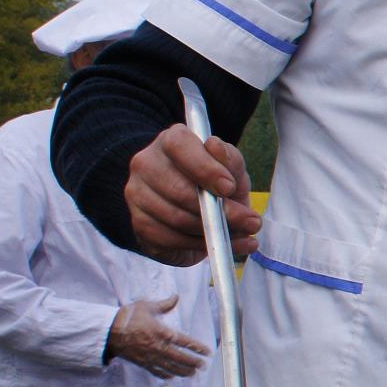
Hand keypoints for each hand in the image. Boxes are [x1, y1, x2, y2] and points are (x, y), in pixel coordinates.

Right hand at [107, 294, 210, 377]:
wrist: (108, 331)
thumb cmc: (128, 317)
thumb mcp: (146, 306)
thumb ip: (164, 304)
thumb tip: (176, 296)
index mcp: (162, 332)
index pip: (186, 341)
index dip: (199, 347)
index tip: (208, 352)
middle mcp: (159, 347)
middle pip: (181, 358)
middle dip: (194, 363)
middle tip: (203, 365)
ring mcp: (151, 357)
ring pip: (171, 367)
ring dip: (184, 371)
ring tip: (193, 373)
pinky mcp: (142, 363)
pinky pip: (157, 372)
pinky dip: (166, 375)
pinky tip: (173, 376)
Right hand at [127, 123, 258, 265]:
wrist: (193, 209)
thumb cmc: (215, 182)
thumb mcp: (231, 169)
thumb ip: (229, 159)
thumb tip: (216, 147)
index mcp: (172, 140)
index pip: (180, 146)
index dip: (206, 169)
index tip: (229, 188)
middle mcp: (147, 163)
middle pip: (178, 189)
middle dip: (218, 211)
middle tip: (250, 222)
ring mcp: (137, 193)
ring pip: (175, 218)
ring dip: (212, 231)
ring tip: (241, 235)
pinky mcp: (138, 222)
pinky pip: (168, 239)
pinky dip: (198, 245)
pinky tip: (218, 243)